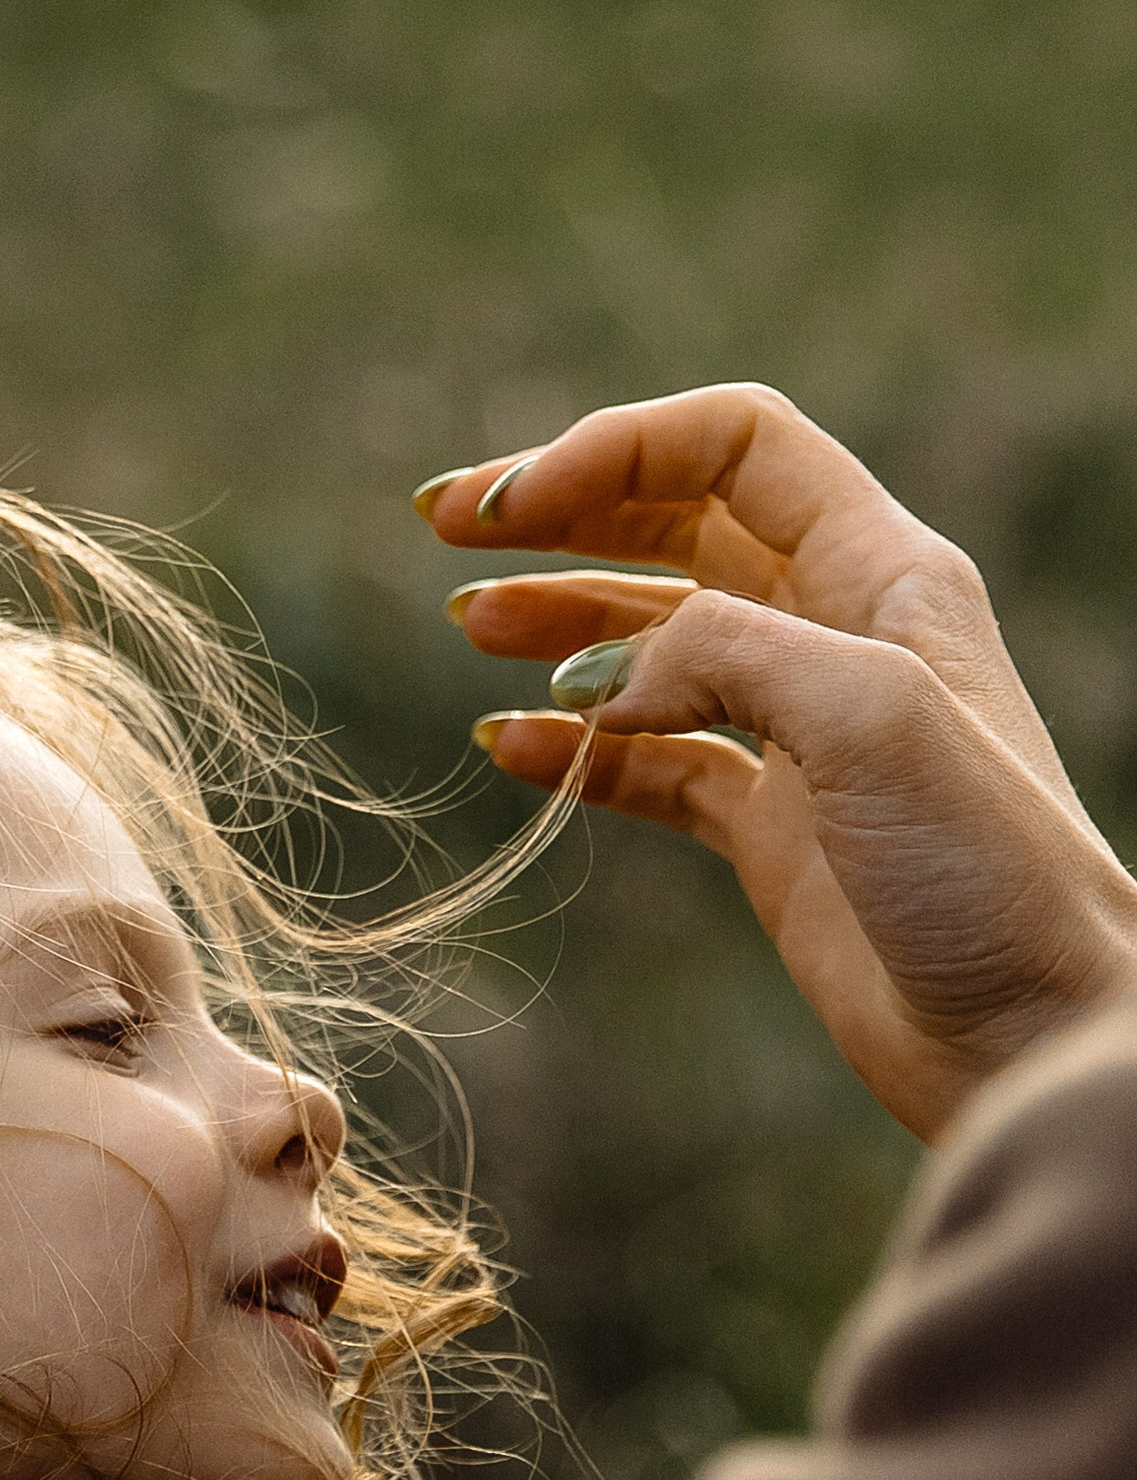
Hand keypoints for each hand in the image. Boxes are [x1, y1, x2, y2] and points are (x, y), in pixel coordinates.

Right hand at [419, 385, 1136, 1139]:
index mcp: (882, 572)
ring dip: (558, 624)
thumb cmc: (989, 870)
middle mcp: (838, 634)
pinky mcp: (770, 831)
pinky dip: (576, 749)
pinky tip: (509, 751)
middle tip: (448, 527)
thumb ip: (728, 655)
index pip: (735, 448)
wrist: (1030, 1031)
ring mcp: (798, 736)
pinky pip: (652, 763)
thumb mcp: (866, 719)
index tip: (513, 509)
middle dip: (565, 516)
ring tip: (470, 631)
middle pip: (679, 527)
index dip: (617, 452)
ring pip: (654, 643)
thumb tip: (601, 674)